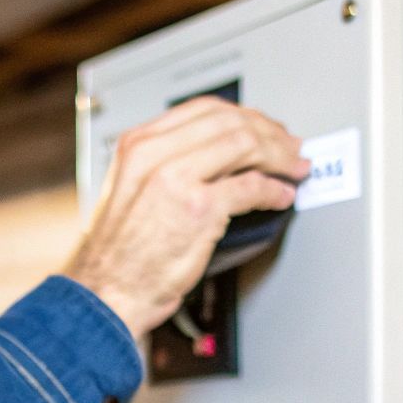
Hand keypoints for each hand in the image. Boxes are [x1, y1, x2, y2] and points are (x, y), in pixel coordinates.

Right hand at [64, 97, 308, 338]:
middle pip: (230, 123)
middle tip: (290, 146)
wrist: (107, 292)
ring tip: (294, 168)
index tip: (264, 127)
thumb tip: (215, 155)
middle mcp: (156, 154)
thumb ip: (166, 164)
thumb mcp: (132, 189)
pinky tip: (282, 195)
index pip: (204, 110)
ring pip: (245, 146)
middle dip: (270, 132)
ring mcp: (177, 179)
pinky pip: (250, 187)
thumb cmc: (120, 253)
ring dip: (279, 156)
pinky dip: (274, 190)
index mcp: (140, 144)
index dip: (244, 115)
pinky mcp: (199, 210)